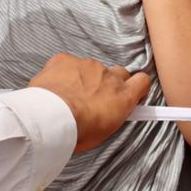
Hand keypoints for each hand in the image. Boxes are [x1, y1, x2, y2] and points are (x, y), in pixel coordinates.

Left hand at [29, 53, 150, 152]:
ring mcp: (88, 65)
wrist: (49, 118)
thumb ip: (112, 114)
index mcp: (122, 96)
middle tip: (94, 98)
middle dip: (109, 83)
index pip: (141, 81)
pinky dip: (63, 73)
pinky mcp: (67, 59)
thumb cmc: (76, 131)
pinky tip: (54, 88)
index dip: (136, 86)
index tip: (129, 93)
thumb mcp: (103, 132)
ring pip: (89, 69)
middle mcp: (108, 76)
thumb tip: (109, 110)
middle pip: (116, 73)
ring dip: (83, 79)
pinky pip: (67, 63)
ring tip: (67, 97)